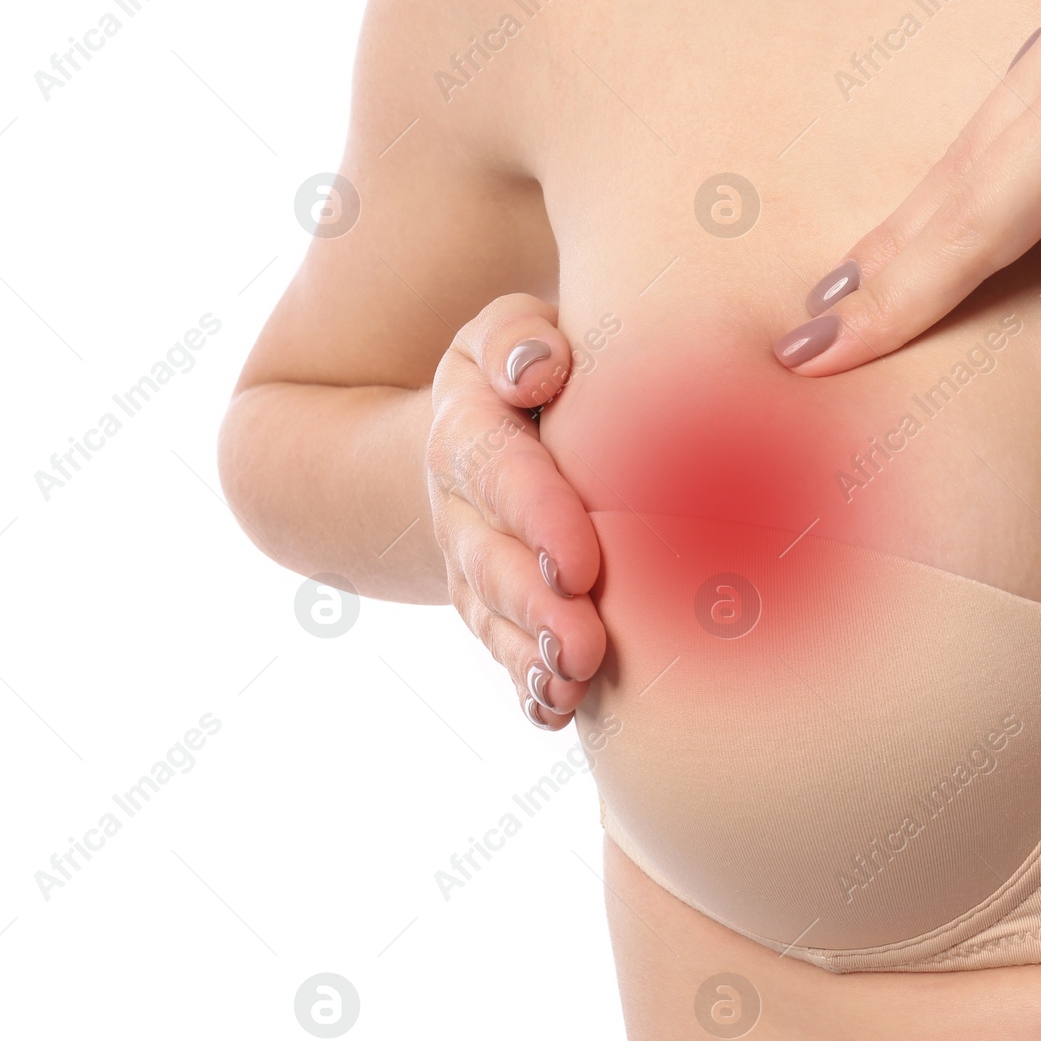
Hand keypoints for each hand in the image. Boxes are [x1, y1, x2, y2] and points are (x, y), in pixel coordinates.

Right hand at [427, 294, 605, 728]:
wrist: (485, 424)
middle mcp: (459, 504)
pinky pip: (499, 649)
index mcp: (467, 429)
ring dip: (530, 653)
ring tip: (573, 682)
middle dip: (534, 605)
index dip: (535, 517)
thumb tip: (539, 370)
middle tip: (582, 643)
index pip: (496, 471)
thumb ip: (517, 338)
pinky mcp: (490, 604)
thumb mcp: (507, 330)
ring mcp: (470, 561)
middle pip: (489, 559)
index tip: (578, 562)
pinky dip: (524, 683)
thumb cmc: (526, 369)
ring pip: (492, 615)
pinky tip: (554, 710)